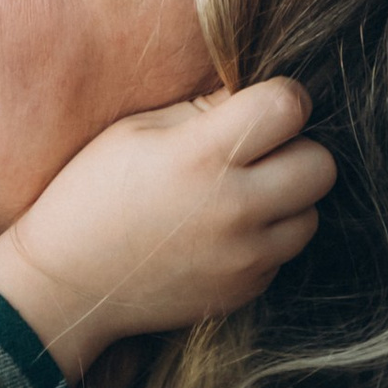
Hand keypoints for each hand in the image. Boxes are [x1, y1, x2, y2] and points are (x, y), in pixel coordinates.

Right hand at [0, 77, 333, 383]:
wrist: (66, 284)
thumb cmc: (92, 194)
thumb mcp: (135, 131)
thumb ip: (203, 108)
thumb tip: (255, 96)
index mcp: (202, 156)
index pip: (289, 106)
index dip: (280, 98)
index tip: (259, 107)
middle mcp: (234, 209)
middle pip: (321, 164)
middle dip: (295, 149)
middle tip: (257, 153)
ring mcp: (244, 257)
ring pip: (311, 214)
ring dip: (286, 200)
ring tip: (240, 196)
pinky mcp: (245, 291)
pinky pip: (283, 254)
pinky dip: (264, 240)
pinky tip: (220, 234)